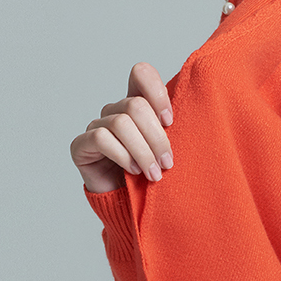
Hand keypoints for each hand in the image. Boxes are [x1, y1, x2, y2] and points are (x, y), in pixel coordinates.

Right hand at [70, 62, 173, 193]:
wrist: (133, 206)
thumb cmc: (154, 173)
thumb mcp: (170, 147)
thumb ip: (175, 128)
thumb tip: (199, 109)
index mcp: (137, 104)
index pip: (141, 73)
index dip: (156, 92)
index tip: (170, 121)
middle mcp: (115, 111)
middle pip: (136, 105)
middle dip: (157, 137)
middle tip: (168, 162)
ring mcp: (96, 126)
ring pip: (121, 123)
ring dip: (143, 151)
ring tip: (154, 174)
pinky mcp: (81, 145)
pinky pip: (102, 139)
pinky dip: (123, 156)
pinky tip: (134, 171)